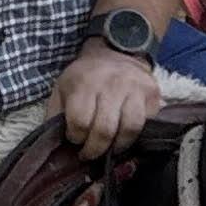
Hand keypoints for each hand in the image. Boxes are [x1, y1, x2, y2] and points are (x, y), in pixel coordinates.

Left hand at [54, 42, 160, 159]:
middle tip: (90, 154)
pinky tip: (124, 137)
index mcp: (84, 82)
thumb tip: (53, 145)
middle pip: (105, 130)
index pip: (80, 122)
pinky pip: (146, 124)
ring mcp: (135, 88)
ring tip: (109, 149)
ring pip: (129, 129)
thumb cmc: (85, 77)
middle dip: (95, 150)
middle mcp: (112, 83)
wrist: (116, 52)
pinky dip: (135, 137)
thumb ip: (55, 115)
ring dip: (117, 147)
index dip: (76, 138)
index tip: (75, 139)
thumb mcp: (62, 89)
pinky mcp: (152, 94)